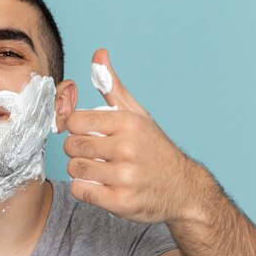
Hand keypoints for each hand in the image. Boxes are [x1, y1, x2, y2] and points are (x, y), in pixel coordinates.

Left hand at [64, 49, 210, 223]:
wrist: (184, 189)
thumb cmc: (153, 148)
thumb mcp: (136, 114)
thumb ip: (111, 86)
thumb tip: (98, 53)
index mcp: (128, 123)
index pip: (75, 121)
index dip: (77, 129)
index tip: (88, 134)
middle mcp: (127, 148)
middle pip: (71, 146)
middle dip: (78, 150)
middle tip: (95, 154)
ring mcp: (125, 177)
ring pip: (74, 169)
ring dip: (82, 171)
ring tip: (99, 170)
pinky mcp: (121, 202)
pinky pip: (81, 191)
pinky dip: (85, 189)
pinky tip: (101, 186)